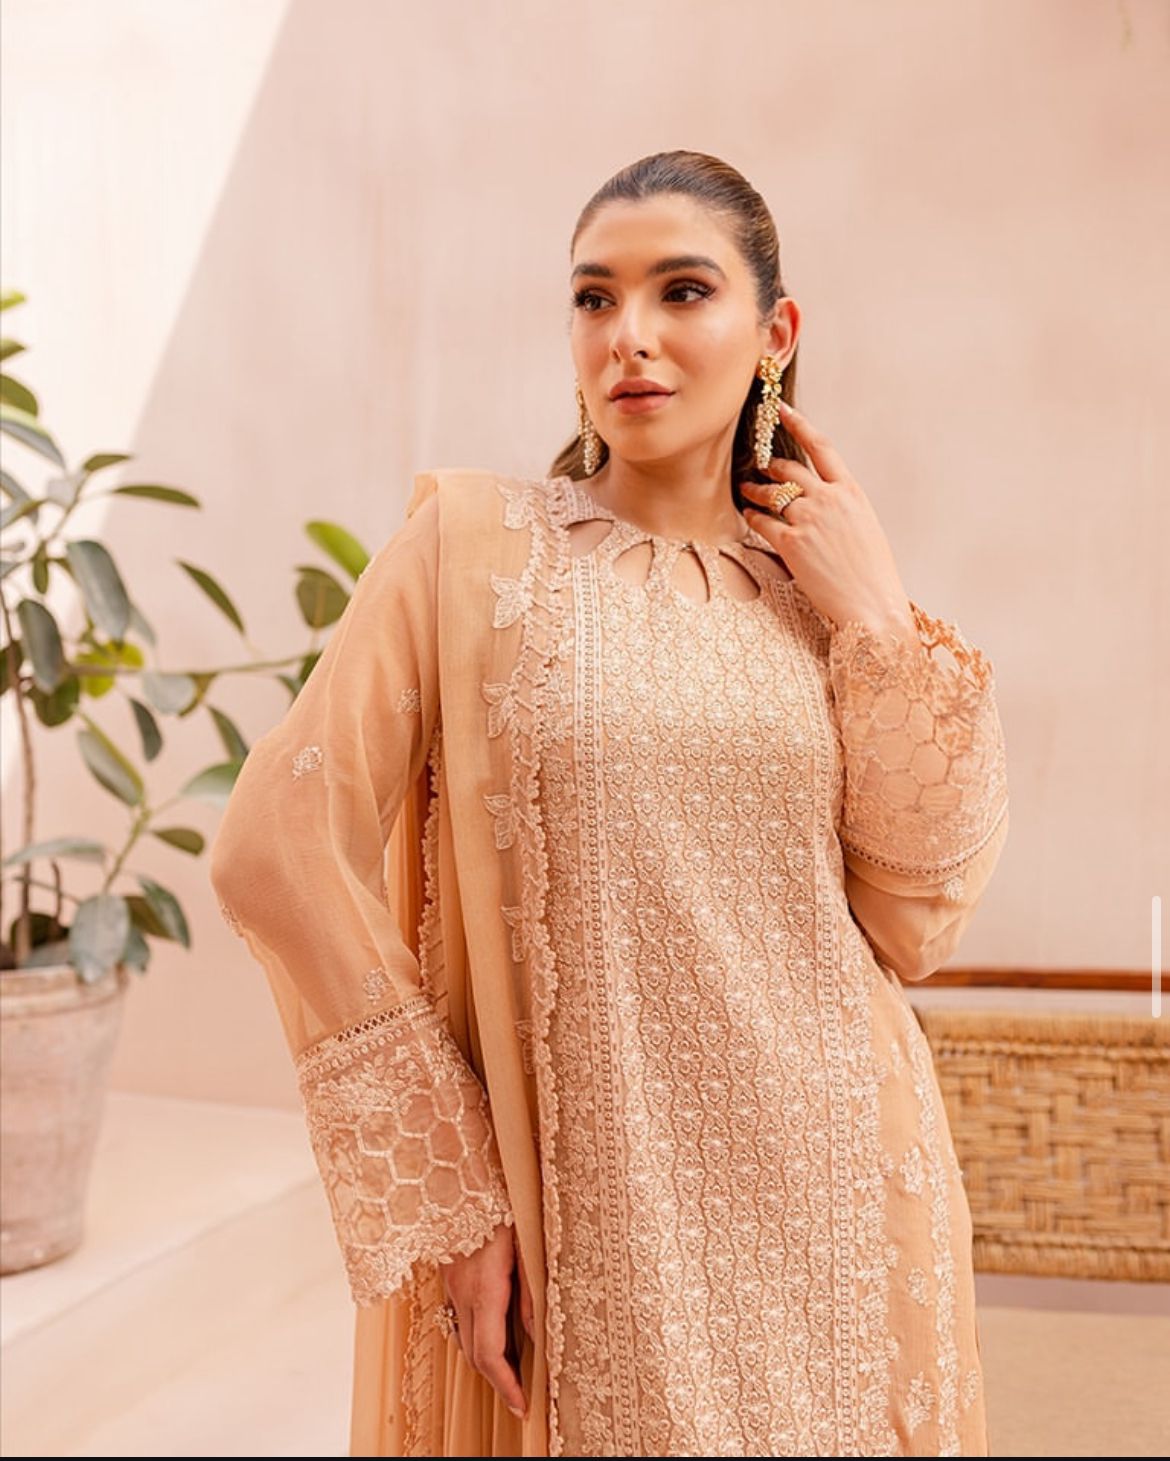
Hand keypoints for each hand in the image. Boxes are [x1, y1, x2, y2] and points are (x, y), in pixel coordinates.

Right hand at [438, 1221, 533, 1419]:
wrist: (460, 1177)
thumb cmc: (502, 1204)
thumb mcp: (527, 1245)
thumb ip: (531, 1291)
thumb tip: (537, 1333)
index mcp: (484, 1289)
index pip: (490, 1354)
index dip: (505, 1385)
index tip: (522, 1407)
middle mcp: (462, 1293)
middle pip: (474, 1354)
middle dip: (496, 1380)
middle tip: (521, 1396)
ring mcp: (452, 1285)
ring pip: (464, 1338)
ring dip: (486, 1359)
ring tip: (513, 1369)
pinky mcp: (450, 1274)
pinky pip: (459, 1317)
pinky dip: (476, 1335)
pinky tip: (495, 1332)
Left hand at [739, 400, 916, 638]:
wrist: (872, 604)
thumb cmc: (872, 572)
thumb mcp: (865, 526)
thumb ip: (842, 506)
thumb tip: (822, 498)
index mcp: (851, 491)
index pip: (821, 447)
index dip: (799, 424)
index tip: (783, 411)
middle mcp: (828, 499)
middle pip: (788, 468)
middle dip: (769, 467)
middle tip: (758, 469)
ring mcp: (808, 519)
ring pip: (770, 493)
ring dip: (754, 491)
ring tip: (746, 491)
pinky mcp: (791, 543)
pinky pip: (761, 522)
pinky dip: (752, 518)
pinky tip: (749, 517)